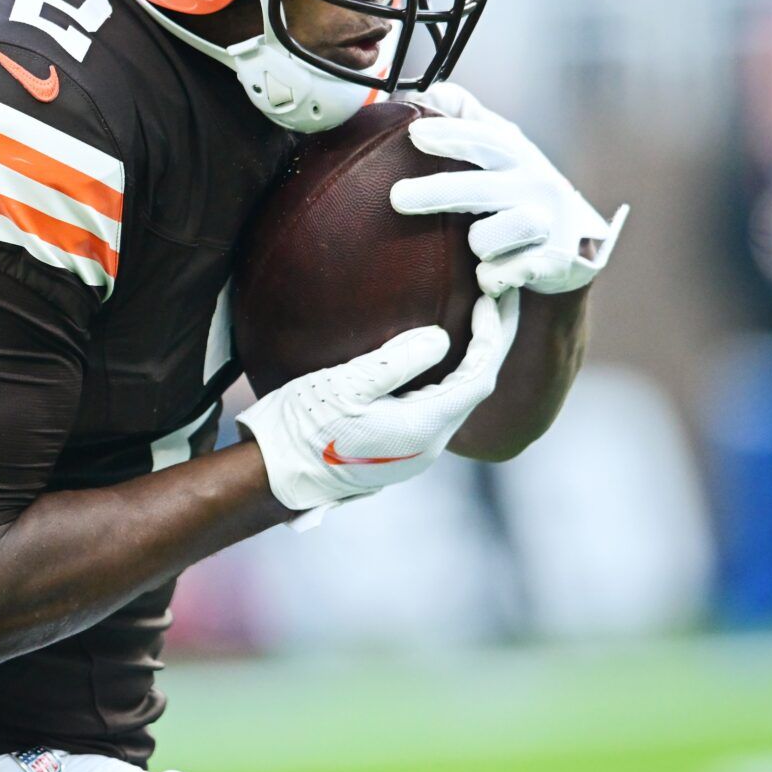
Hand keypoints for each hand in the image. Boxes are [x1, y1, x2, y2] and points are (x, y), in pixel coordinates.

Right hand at [237, 291, 519, 512]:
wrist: (276, 475)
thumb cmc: (304, 428)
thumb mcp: (345, 386)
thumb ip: (396, 361)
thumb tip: (442, 338)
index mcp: (422, 428)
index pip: (479, 376)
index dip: (492, 334)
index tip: (487, 297)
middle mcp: (429, 444)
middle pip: (476, 388)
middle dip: (491, 342)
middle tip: (495, 299)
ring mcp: (416, 451)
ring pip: (459, 399)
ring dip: (472, 359)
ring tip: (475, 321)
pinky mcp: (400, 450)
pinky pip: (438, 407)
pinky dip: (449, 376)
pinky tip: (439, 357)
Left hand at [391, 83, 626, 297]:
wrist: (570, 248)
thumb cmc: (521, 191)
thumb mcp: (504, 151)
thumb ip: (469, 119)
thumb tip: (429, 91)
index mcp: (517, 157)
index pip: (484, 139)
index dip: (450, 133)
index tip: (414, 133)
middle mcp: (535, 187)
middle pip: (481, 189)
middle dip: (438, 193)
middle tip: (396, 198)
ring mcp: (545, 226)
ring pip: (486, 238)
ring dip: (476, 245)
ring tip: (478, 248)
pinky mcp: (548, 265)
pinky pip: (501, 276)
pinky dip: (491, 279)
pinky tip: (490, 280)